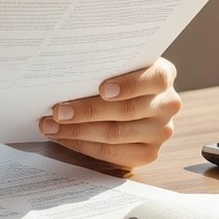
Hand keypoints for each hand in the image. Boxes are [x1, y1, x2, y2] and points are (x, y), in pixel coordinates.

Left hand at [39, 58, 181, 169]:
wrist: (129, 98)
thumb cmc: (116, 76)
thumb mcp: (118, 64)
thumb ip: (105, 65)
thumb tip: (69, 71)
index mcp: (163, 75)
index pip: (155, 78)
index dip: (129, 85)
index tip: (103, 89)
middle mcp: (168, 104)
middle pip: (127, 110)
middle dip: (87, 111)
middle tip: (57, 111)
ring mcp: (161, 131)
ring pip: (115, 134)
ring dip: (78, 131)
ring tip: (51, 126)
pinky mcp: (149, 153)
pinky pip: (113, 153)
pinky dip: (83, 145)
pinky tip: (64, 138)